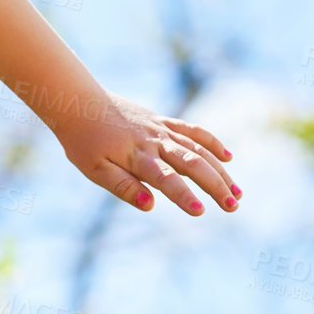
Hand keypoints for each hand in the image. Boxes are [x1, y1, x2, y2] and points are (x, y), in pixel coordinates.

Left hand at [57, 91, 240, 214]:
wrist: (76, 102)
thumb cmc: (82, 139)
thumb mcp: (94, 168)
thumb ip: (122, 186)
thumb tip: (150, 205)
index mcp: (136, 157)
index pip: (166, 179)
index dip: (183, 195)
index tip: (200, 211)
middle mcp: (153, 142)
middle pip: (191, 164)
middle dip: (215, 185)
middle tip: (232, 206)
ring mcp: (160, 129)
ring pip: (198, 149)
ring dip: (220, 170)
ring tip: (237, 193)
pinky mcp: (160, 120)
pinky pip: (191, 130)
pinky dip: (211, 142)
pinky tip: (227, 157)